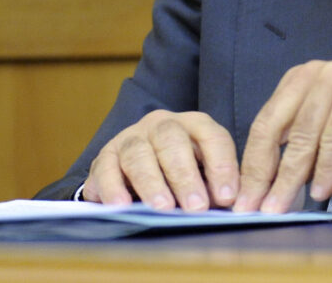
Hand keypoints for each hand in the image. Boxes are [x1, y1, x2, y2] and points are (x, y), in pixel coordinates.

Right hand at [81, 110, 238, 211]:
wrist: (136, 166)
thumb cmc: (180, 172)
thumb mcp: (203, 172)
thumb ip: (213, 185)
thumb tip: (225, 204)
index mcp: (194, 124)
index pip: (212, 137)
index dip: (221, 166)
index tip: (226, 197)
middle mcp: (161, 124)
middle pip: (172, 140)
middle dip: (185, 175)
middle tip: (196, 206)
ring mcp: (131, 137)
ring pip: (138, 153)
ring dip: (151, 182)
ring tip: (163, 208)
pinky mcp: (105, 156)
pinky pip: (105, 168)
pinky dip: (113, 187)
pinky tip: (121, 205)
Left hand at [234, 61, 331, 212]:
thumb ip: (305, 151)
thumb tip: (274, 189)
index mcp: (300, 81)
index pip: (263, 125)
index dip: (251, 165)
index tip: (243, 199)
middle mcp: (313, 75)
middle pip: (275, 129)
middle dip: (262, 174)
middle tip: (254, 207)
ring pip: (303, 136)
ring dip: (290, 178)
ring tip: (281, 206)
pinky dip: (327, 166)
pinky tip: (321, 190)